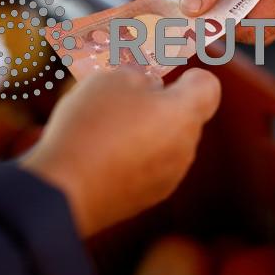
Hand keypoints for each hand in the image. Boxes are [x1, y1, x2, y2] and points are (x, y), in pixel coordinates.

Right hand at [20, 67, 220, 236]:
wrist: (66, 190)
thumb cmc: (92, 127)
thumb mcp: (111, 78)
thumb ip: (137, 75)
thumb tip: (147, 85)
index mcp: (184, 114)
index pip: (208, 87)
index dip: (189, 77)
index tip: (164, 78)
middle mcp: (185, 148)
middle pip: (183, 116)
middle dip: (158, 104)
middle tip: (121, 97)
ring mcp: (168, 177)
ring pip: (164, 144)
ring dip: (143, 132)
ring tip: (103, 128)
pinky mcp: (146, 199)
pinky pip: (147, 168)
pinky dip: (131, 158)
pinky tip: (98, 155)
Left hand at [180, 0, 274, 43]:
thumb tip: (193, 8)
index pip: (254, 26)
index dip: (220, 26)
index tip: (189, 19)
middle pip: (262, 30)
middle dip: (228, 23)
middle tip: (194, 8)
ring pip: (268, 21)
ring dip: (237, 13)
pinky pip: (274, 5)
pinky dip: (249, 2)